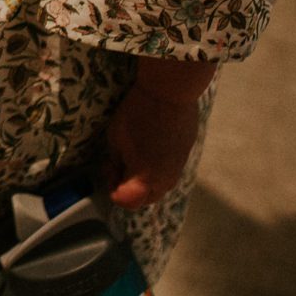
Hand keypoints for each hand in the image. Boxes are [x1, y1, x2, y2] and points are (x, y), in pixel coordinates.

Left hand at [103, 80, 203, 208]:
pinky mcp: (186, 156)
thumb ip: (116, 163)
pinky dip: (157, 168)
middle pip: (144, 199)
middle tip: (119, 164)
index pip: (126, 202)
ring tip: (135, 156)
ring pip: (159, 187)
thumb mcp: (115, 139)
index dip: (113, 189)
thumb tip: (119, 172)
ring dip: (144, 179)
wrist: (171, 93)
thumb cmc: (137, 114)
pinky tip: (151, 147)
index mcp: (144, 181)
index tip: (109, 168)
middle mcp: (164, 182)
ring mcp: (178, 170)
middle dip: (129, 188)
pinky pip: (169, 172)